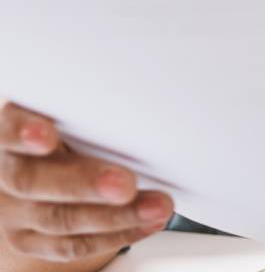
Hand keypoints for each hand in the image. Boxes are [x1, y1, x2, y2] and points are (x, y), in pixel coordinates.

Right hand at [0, 101, 173, 264]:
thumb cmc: (71, 132)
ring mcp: (15, 211)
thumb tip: (141, 113)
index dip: (23, 133)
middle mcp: (7, 172)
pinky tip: (147, 222)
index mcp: (13, 133)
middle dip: (82, 183)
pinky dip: (116, 234)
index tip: (47, 136)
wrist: (53, 169)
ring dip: (114, 216)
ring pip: (57, 219)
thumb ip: (92, 116)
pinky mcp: (30, 240)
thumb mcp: (74, 117)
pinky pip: (72, 245)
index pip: (8, 130)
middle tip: (125, 184)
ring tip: (156, 207)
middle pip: (30, 180)